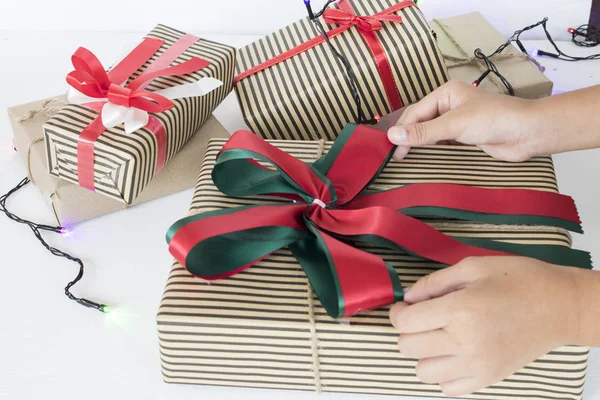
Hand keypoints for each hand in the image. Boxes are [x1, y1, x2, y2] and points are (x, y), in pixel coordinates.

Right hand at [388, 81, 540, 161]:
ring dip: (419, 147)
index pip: (415, 113)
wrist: (527, 133)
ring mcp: (457, 123)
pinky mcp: (465, 138)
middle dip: (408, 139)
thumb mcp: (454, 125)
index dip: (402, 131)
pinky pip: (442, 145)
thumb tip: (392, 135)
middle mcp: (449, 106)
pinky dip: (433, 153)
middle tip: (394, 159)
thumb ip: (423, 132)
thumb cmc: (493, 120)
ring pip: (430, 135)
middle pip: (420, 123)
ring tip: (404, 162)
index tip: (390, 150)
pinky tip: (424, 162)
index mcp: (445, 94)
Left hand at [389, 256, 580, 396]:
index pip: (406, 322)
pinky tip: (452, 354)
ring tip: (437, 337)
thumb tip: (409, 297)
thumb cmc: (521, 280)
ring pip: (423, 372)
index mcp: (460, 310)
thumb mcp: (474, 267)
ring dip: (423, 354)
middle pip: (408, 347)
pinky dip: (443, 373)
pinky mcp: (489, 378)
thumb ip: (434, 282)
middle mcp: (465, 342)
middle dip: (407, 330)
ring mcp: (477, 365)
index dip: (397, 312)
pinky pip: (448, 388)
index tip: (403, 306)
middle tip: (420, 318)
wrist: (561, 306)